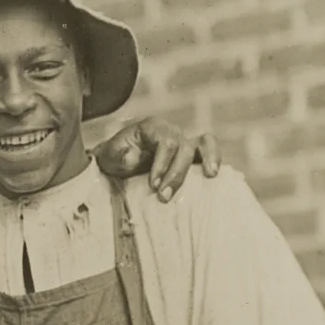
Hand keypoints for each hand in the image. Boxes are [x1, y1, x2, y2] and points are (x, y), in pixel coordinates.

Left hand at [94, 116, 221, 200]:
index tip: (153, 185)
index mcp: (152, 127)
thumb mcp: (109, 156)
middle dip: (176, 173)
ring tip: (210, 176)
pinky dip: (214, 158)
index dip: (162, 164)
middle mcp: (171, 130)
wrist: (118, 160)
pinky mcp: (191, 153)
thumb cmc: (114, 157)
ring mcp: (183, 140)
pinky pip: (208, 150)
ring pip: (203, 143)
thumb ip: (119, 156)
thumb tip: (133, 158)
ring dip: (208, 159)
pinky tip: (213, 175)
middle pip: (183, 147)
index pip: (165, 142)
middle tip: (164, 197)